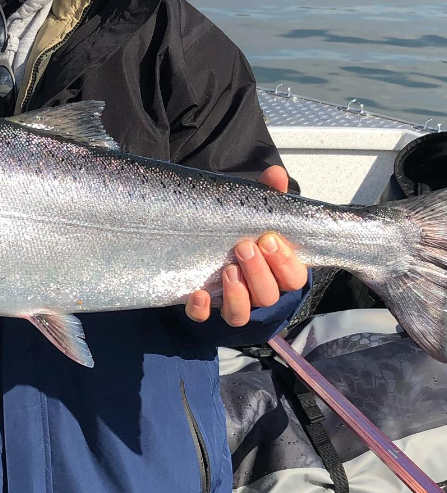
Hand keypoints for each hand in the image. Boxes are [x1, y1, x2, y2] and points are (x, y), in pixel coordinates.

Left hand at [185, 165, 307, 325]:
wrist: (206, 248)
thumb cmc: (241, 234)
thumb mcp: (254, 213)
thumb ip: (267, 196)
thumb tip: (276, 174)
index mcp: (277, 272)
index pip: (293, 277)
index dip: (285, 262)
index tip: (269, 239)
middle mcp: (257, 292)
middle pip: (268, 295)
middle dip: (258, 272)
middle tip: (244, 247)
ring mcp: (231, 303)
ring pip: (241, 313)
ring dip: (237, 294)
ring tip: (227, 269)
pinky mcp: (205, 309)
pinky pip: (203, 318)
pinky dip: (201, 309)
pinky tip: (198, 294)